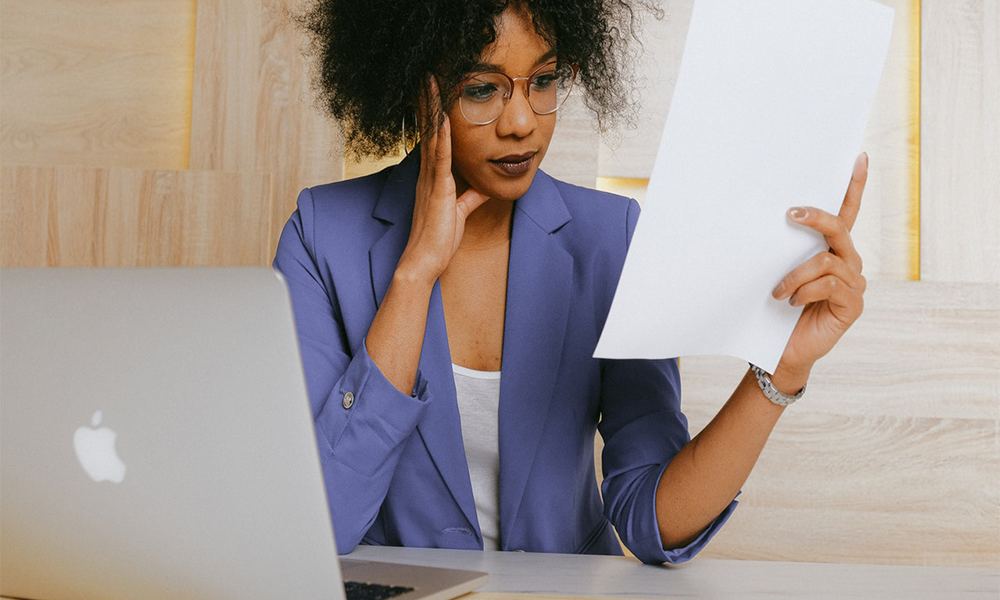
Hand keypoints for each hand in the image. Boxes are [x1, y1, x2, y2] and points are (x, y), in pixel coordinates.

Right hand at [397, 76, 489, 284]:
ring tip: (431, 82)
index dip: (433, 113)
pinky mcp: (438, 189)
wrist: (424, 261)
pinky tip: (443, 117)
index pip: (434, 138)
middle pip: (428, 129)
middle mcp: (428, 173)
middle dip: (428, 101)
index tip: (434, 91)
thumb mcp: (460, 212)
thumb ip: (470, 197)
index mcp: (433, 177)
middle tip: (427, 74)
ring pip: (432, 136)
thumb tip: (483, 187)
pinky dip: (442, 136)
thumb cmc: (439, 240)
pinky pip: (440, 157)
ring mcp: (431, 179)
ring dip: (432, 108)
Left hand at [770, 153, 868, 388]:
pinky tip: (792, 303)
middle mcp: (848, 262)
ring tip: (777, 292)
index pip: (847, 212)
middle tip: (788, 214)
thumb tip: (757, 216)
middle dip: (814, 217)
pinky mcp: (853, 304)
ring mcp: (854, 284)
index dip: (855, 186)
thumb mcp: (773, 272)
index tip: (859, 158)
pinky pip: (830, 284)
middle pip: (838, 227)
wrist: (779, 351)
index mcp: (831, 249)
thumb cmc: (774, 310)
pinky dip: (806, 290)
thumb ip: (778, 248)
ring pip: (827, 259)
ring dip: (796, 274)